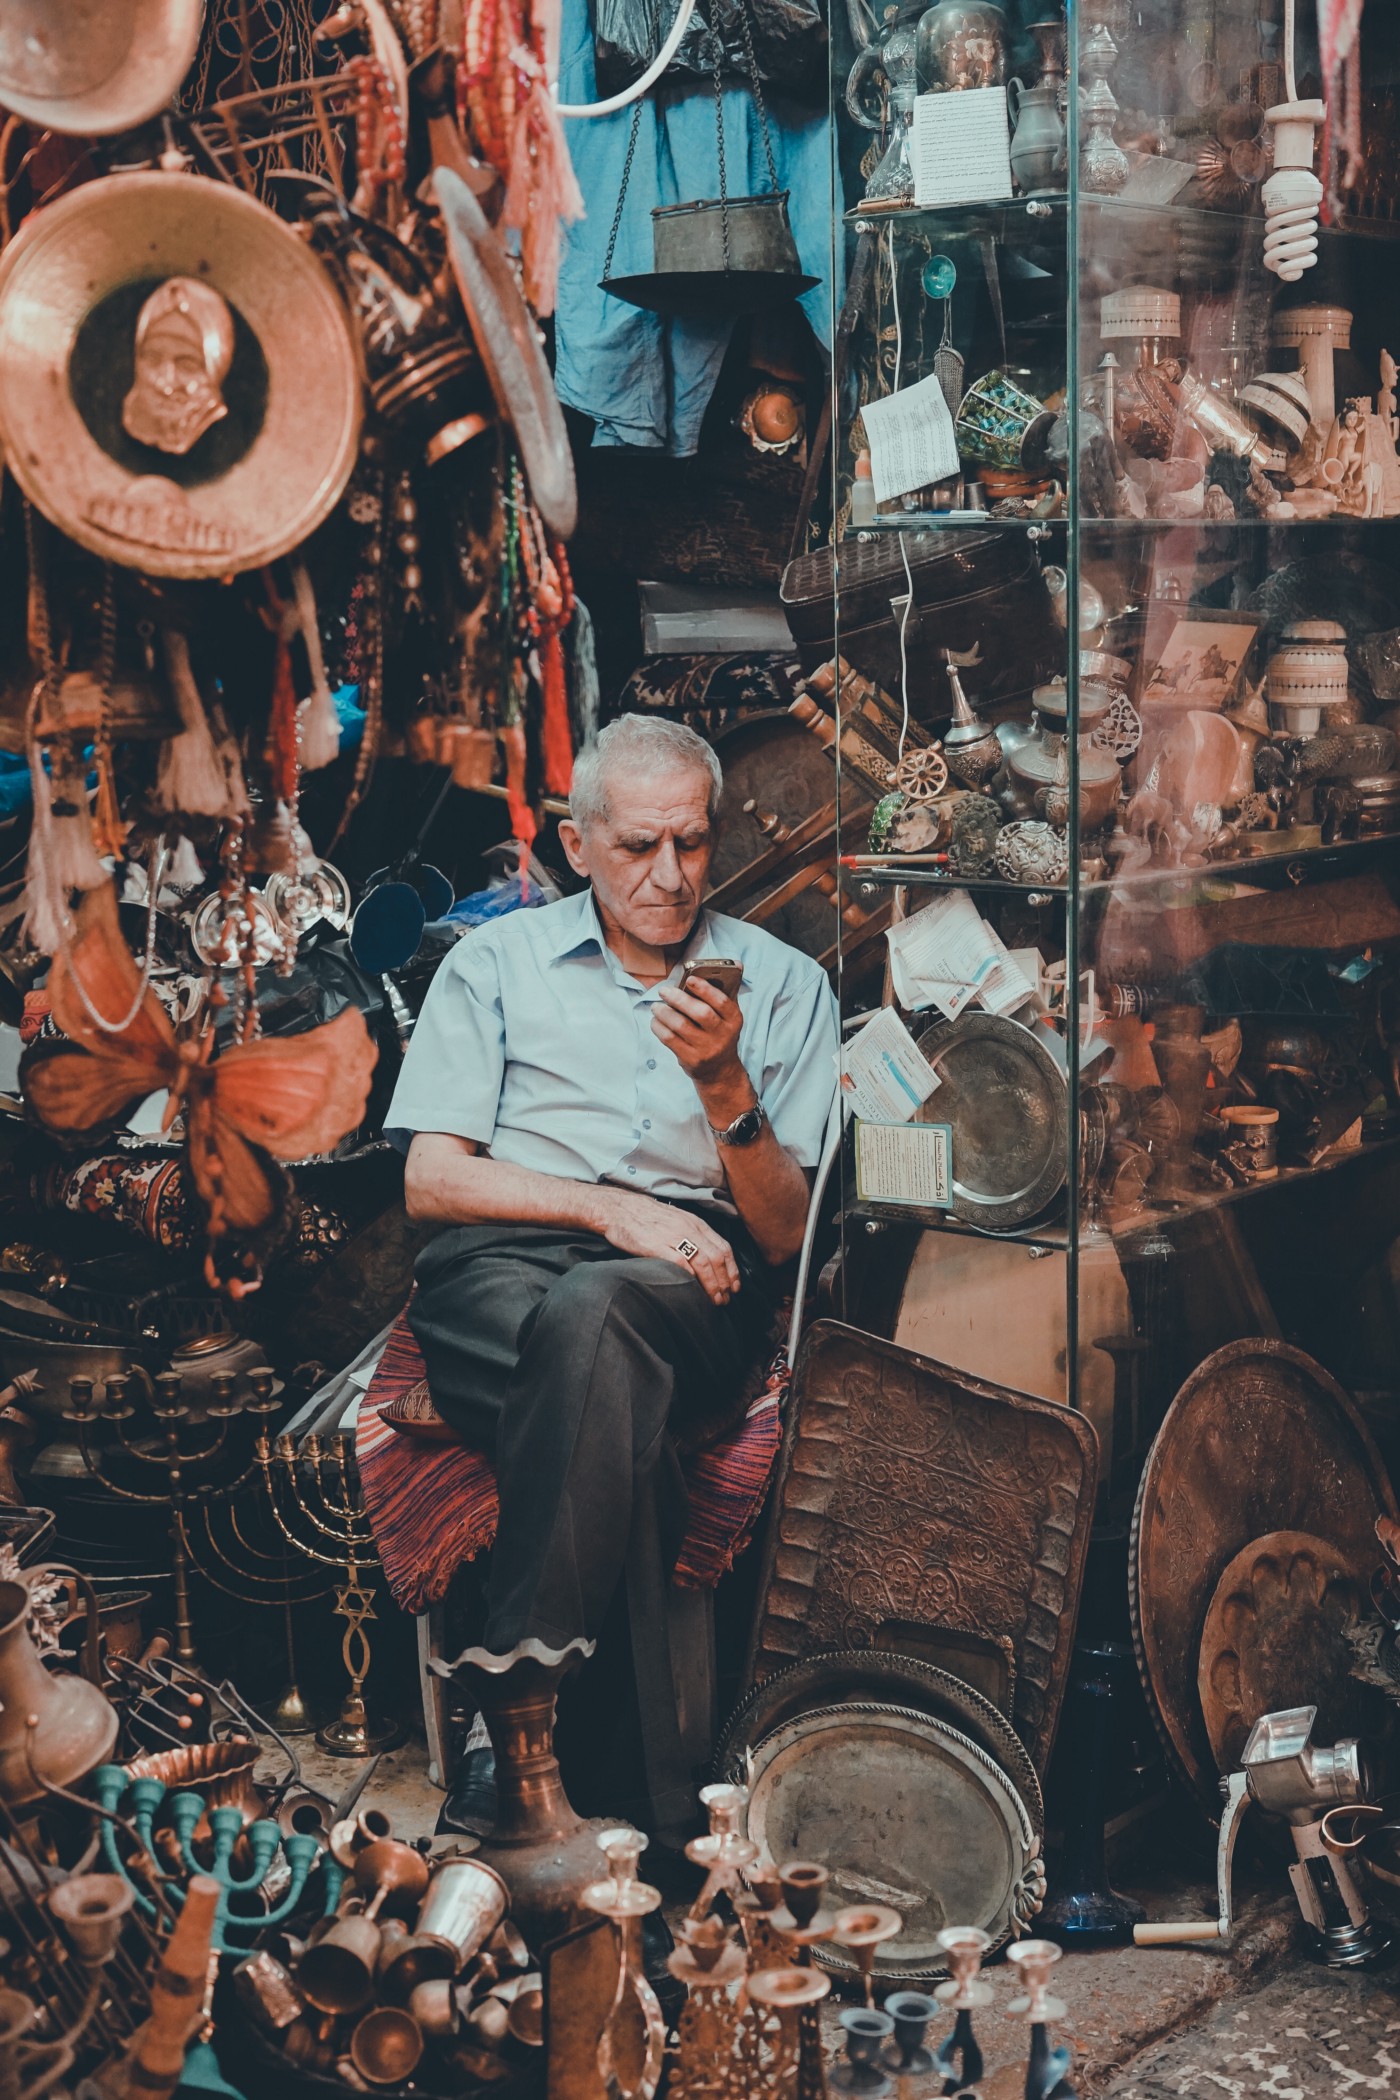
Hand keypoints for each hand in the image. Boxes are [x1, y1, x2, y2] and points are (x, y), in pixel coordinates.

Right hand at [589, 1186, 739, 1306]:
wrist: (619, 1208)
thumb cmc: (647, 1218)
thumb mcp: (677, 1221)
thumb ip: (693, 1236)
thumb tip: (708, 1260)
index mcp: (696, 1224)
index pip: (724, 1248)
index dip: (732, 1270)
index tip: (734, 1287)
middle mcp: (689, 1229)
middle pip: (717, 1258)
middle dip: (725, 1282)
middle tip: (725, 1299)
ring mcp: (673, 1236)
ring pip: (703, 1262)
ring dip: (712, 1284)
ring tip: (714, 1300)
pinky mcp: (656, 1245)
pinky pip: (680, 1262)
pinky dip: (691, 1277)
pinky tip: (693, 1289)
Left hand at [652, 977, 743, 1092]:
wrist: (719, 1070)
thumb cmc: (720, 1033)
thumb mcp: (729, 1016)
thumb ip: (727, 991)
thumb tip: (736, 963)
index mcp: (733, 1020)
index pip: (721, 1002)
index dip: (705, 989)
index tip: (689, 979)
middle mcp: (722, 1035)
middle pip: (701, 1013)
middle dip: (679, 999)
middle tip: (664, 991)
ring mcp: (706, 1049)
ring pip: (681, 1026)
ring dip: (665, 1012)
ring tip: (657, 1006)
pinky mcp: (691, 1059)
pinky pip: (670, 1039)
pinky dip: (659, 1027)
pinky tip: (656, 1020)